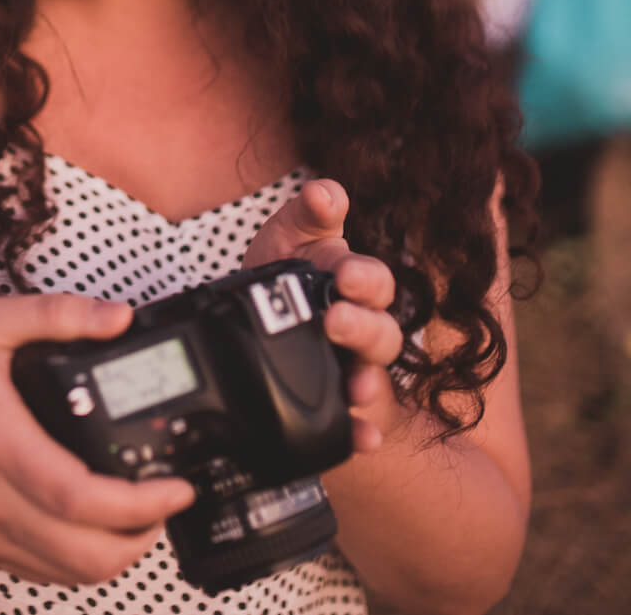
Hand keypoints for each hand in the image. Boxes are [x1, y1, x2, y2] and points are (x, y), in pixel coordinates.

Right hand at [0, 295, 196, 585]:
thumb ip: (55, 315)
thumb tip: (119, 317)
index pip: (77, 496)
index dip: (138, 504)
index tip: (175, 488)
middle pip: (84, 554)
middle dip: (143, 537)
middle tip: (168, 501)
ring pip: (71, 573)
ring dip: (119, 554)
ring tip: (143, 514)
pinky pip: (46, 573)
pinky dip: (83, 560)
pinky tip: (99, 526)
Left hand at [244, 179, 407, 450]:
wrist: (250, 327)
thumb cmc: (280, 277)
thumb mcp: (288, 240)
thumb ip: (308, 214)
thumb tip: (326, 191)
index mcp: (353, 284)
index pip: (373, 280)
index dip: (363, 278)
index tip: (344, 276)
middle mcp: (361, 326)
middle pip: (380, 330)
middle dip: (362, 326)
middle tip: (335, 321)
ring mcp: (354, 367)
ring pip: (374, 375)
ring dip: (369, 380)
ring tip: (358, 387)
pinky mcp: (341, 405)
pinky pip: (361, 423)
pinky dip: (364, 432)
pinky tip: (363, 438)